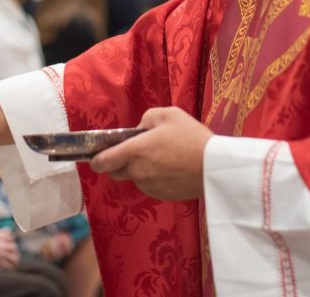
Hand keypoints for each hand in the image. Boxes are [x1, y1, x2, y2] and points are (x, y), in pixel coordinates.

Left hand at [89, 107, 213, 200]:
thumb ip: (146, 119)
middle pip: (116, 171)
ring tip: (161, 157)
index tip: (94, 157)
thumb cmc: (191, 137)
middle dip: (118, 162)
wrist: (214, 167)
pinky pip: (150, 185)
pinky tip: (170, 168)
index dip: (96, 160)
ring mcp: (149, 186)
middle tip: (135, 151)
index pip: (103, 161)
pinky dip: (153, 178)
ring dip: (139, 169)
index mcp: (134, 151)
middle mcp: (138, 171)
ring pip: (135, 178)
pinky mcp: (162, 195)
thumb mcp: (168, 114)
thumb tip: (138, 131)